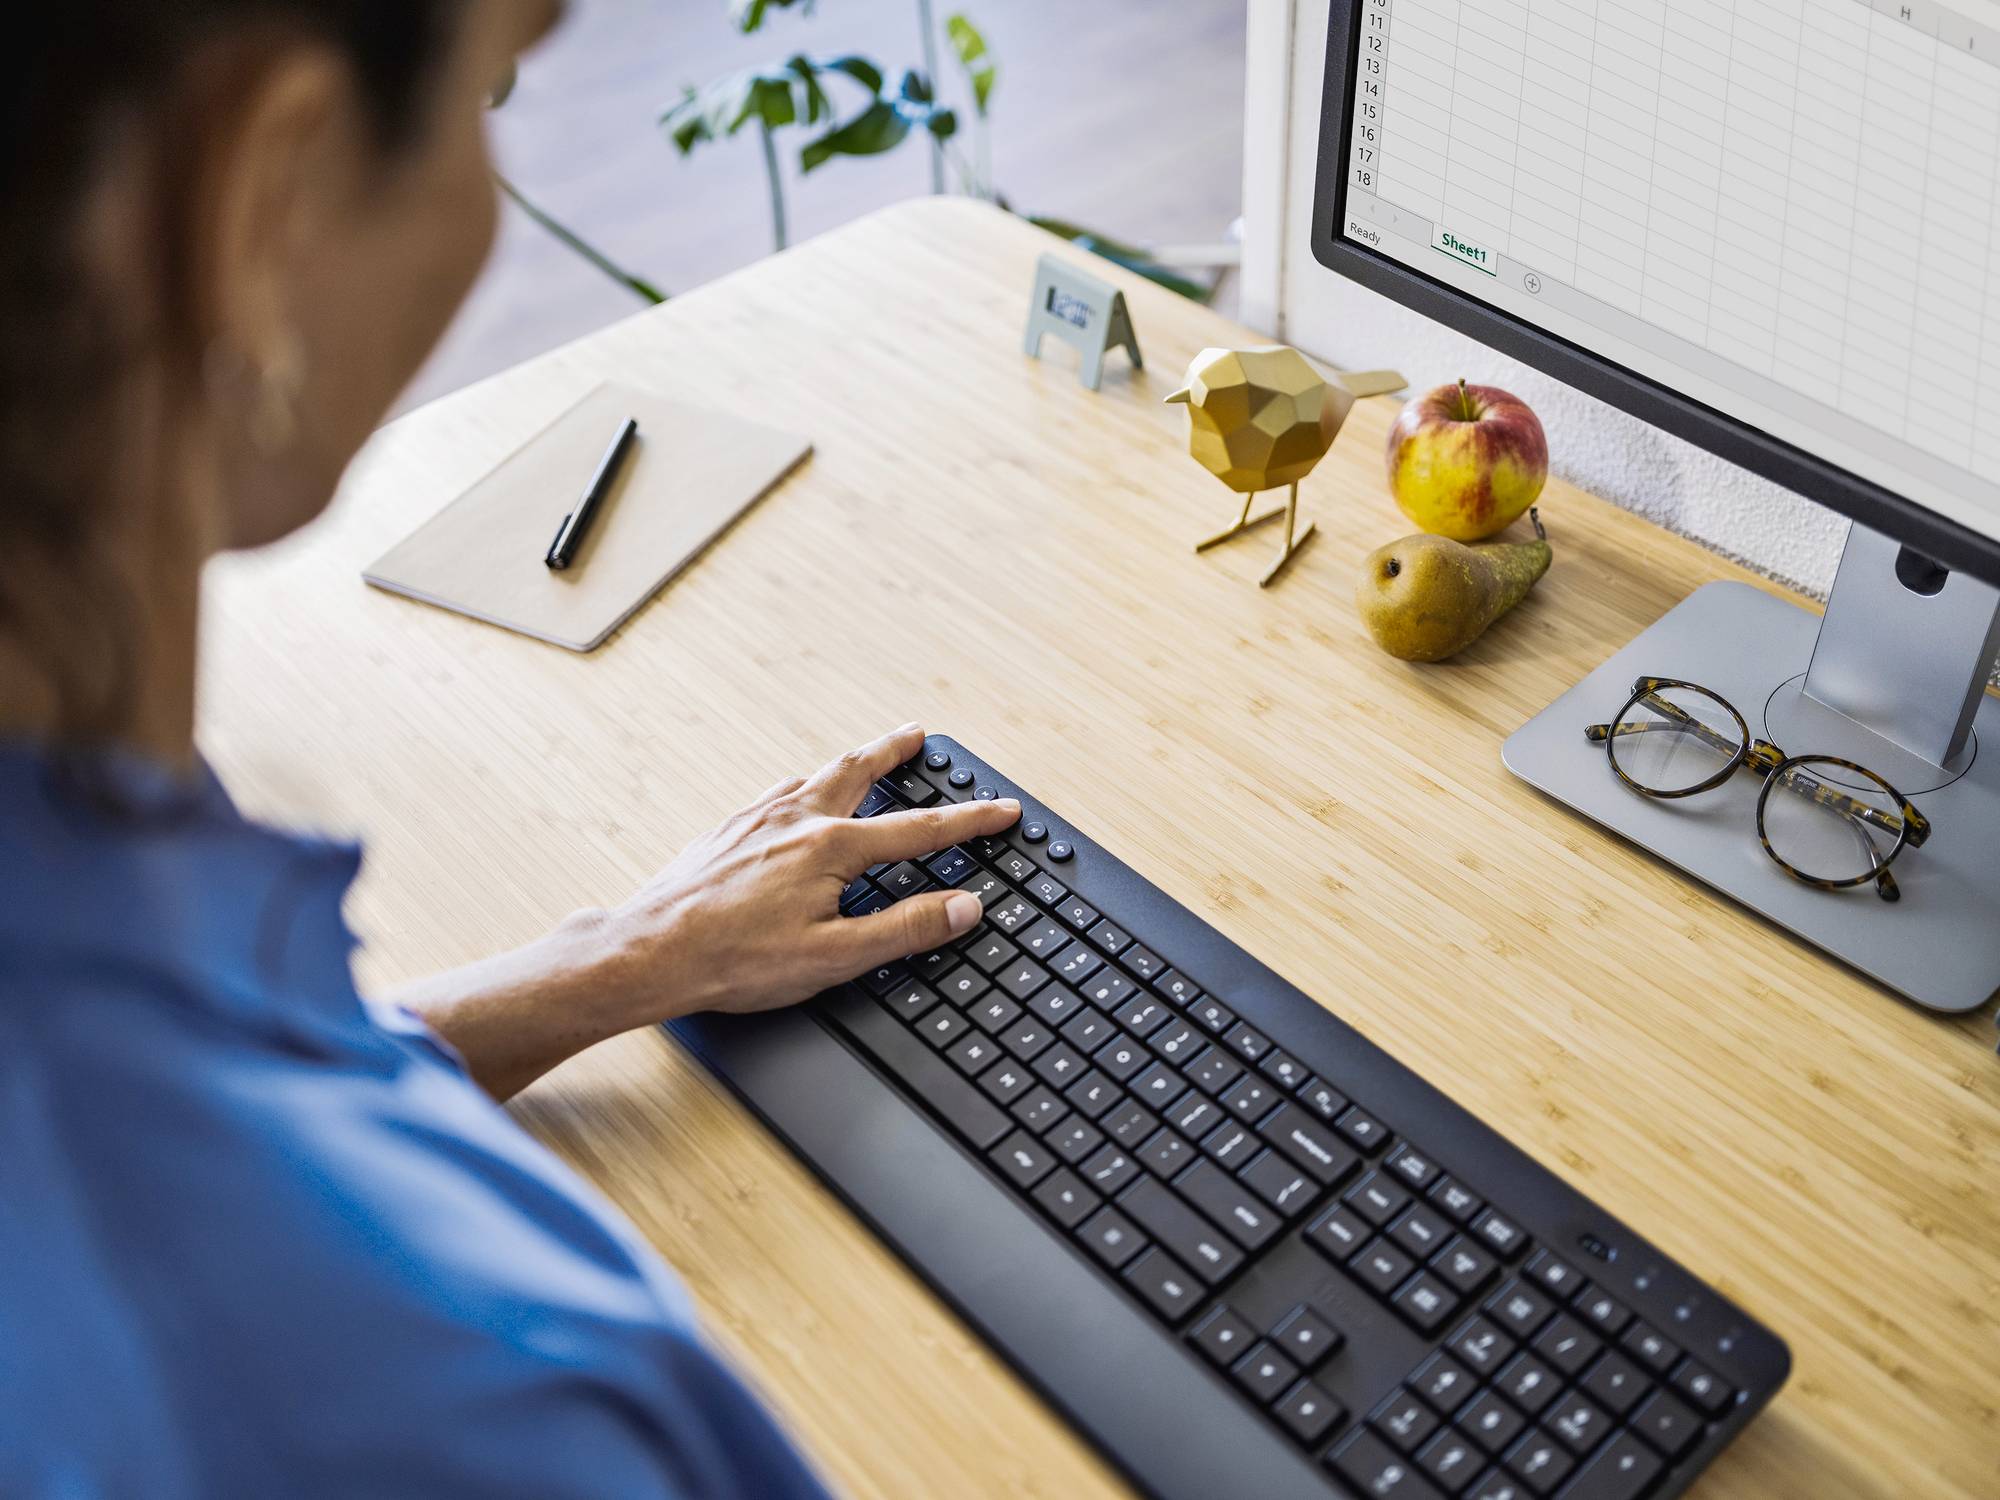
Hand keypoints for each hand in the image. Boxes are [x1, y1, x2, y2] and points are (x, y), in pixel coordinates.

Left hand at [606, 724, 1020, 1021]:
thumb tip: (962, 907)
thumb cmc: (736, 960)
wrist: (649, 951)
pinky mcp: (727, 830)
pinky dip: (804, 784)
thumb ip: (904, 930)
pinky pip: (777, 792)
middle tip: (919, 735)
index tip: (1002, 810)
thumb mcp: (835, 957)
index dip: (969, 821)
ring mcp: (757, 819)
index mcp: (831, 847)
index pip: (919, 828)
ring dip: (850, 762)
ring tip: (867, 756)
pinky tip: (797, 795)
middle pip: (859, 770)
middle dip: (895, 752)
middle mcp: (796, 819)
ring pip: (815, 775)